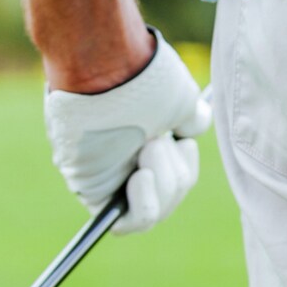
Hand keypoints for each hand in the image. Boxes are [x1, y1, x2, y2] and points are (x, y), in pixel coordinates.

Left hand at [44, 29, 211, 234]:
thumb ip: (188, 119)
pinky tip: (142, 175)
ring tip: (148, 145)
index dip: (182, 166)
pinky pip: (128, 222)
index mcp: (142, 137)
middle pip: (166, 196)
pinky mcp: (91, 191)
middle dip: (175, 172)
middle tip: (158, 140)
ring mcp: (106, 177)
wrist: (104, 65)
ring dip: (164, 181)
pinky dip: (145, 205)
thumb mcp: (178, 100)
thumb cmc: (140, 75)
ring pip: (154, 210)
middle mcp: (122, 159)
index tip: (182, 141)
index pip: (169, 176)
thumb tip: (195, 124)